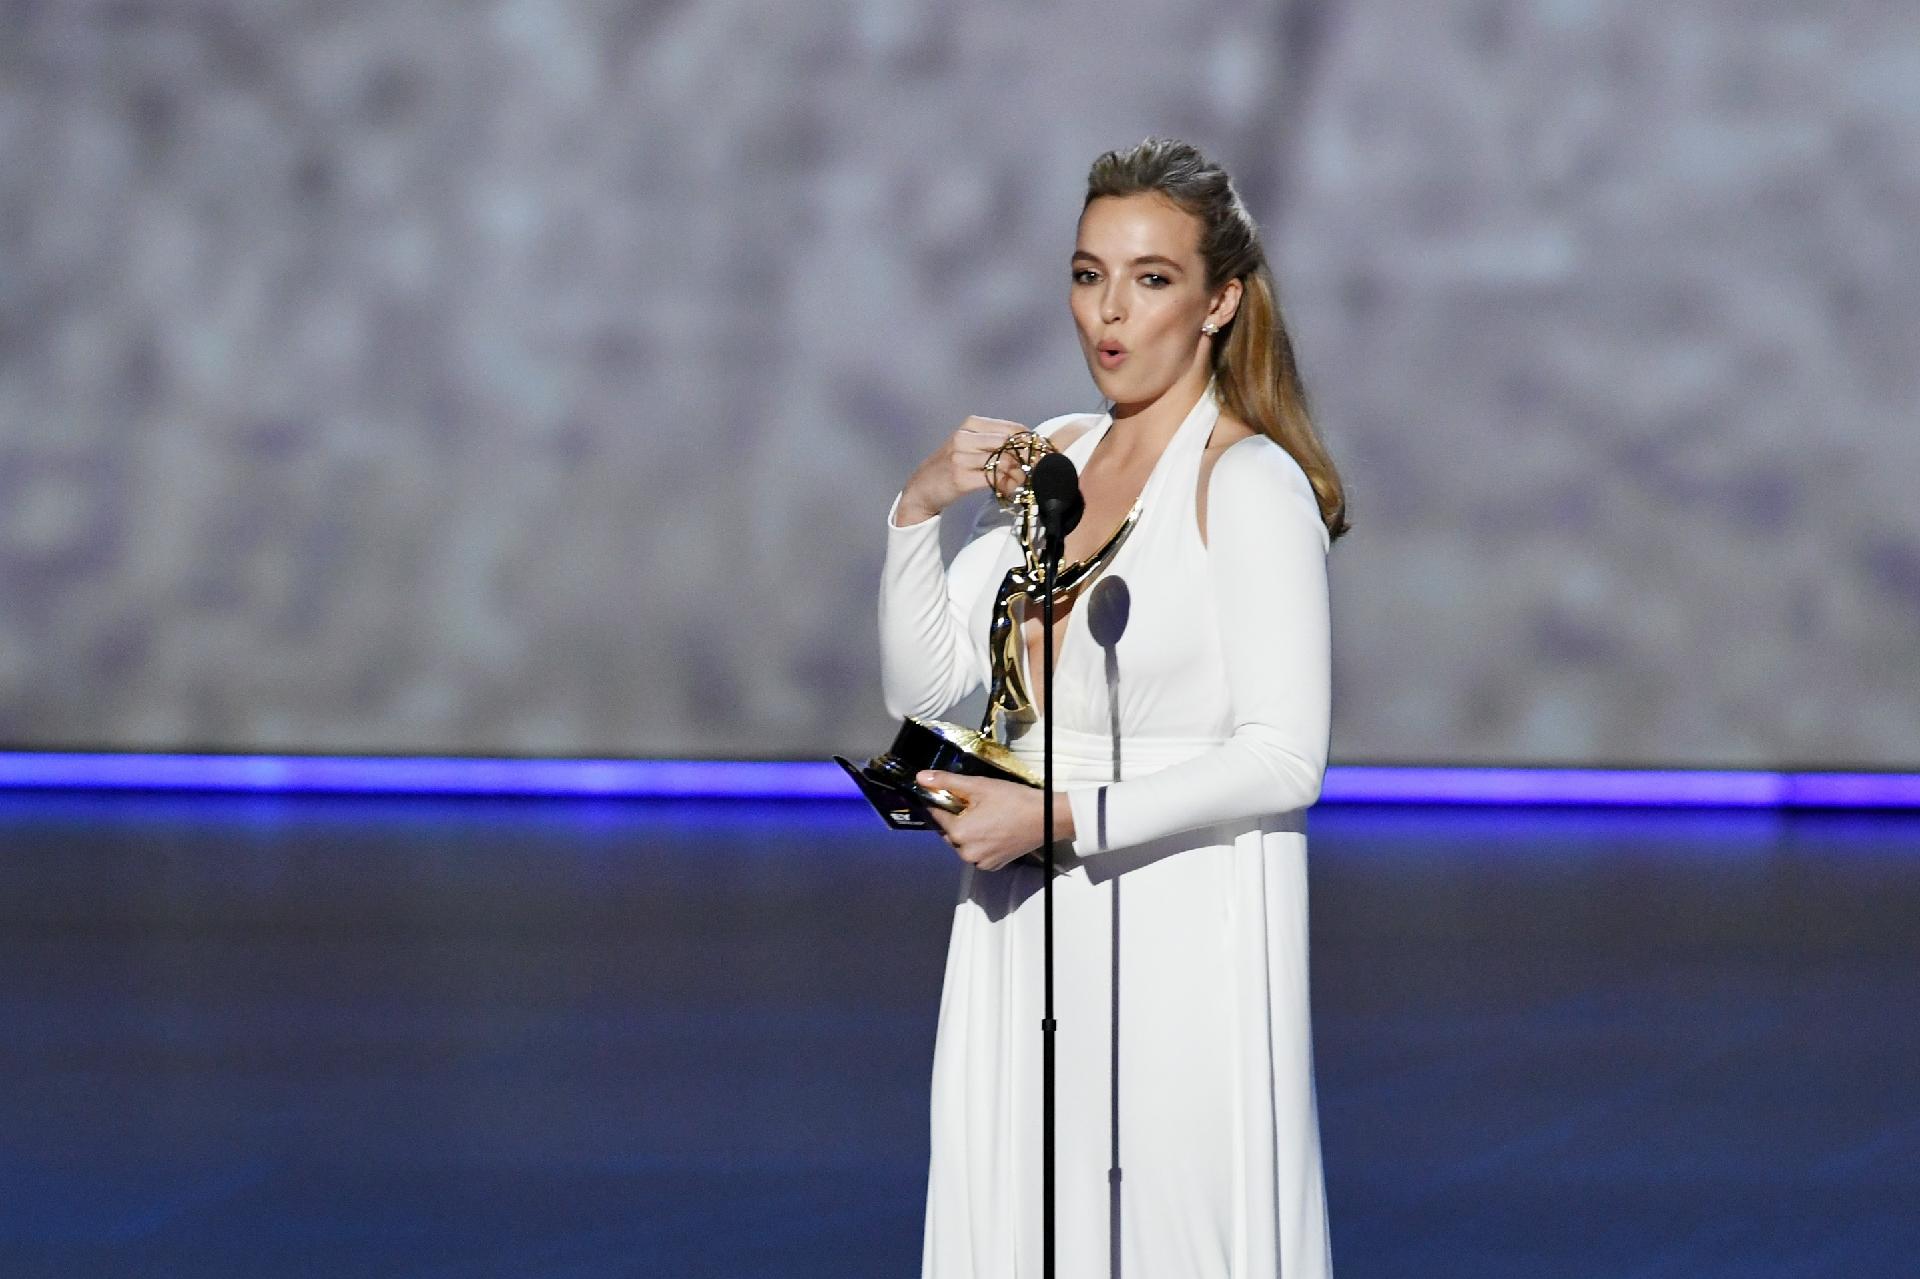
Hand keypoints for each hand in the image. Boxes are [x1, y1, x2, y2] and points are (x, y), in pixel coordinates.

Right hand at [895, 417, 1026, 524]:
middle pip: (1010, 443)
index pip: (1012, 428)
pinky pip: (994, 479)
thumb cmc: (952, 466)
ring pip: (1004, 461)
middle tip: (1032, 472)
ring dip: (1018, 475)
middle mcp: (965, 437)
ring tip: (1018, 483)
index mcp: (971, 424)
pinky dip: (1006, 486)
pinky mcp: (960, 477)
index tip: (1040, 456)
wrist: (922, 488)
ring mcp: (960, 457)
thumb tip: (1032, 447)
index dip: (1031, 443)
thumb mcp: (970, 446)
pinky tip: (1006, 490)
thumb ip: (996, 442)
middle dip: (1027, 459)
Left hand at [919, 771, 1074, 871]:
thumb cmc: (1013, 800)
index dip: (941, 802)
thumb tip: (920, 778)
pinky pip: (977, 852)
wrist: (1045, 817)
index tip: (949, 793)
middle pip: (949, 831)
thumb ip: (947, 782)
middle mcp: (965, 853)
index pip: (937, 815)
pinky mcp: (993, 865)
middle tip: (974, 803)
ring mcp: (980, 862)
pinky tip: (992, 828)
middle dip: (955, 817)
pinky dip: (979, 842)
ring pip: (962, 843)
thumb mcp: (978, 786)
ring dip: (967, 831)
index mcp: (958, 833)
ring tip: (985, 815)